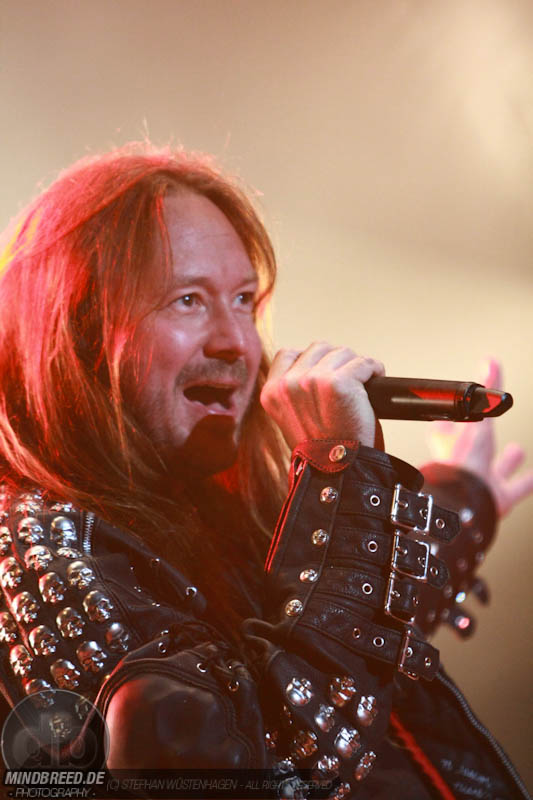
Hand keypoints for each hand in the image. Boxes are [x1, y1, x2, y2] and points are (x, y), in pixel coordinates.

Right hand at [260, 342, 384, 449]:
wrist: (338, 473)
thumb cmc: (322, 449)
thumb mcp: (292, 418)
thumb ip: (294, 391)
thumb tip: (314, 366)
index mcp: (272, 392)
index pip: (289, 353)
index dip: (312, 360)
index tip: (325, 374)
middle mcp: (289, 384)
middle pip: (319, 348)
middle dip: (336, 362)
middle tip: (347, 382)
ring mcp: (313, 381)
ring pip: (343, 352)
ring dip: (355, 365)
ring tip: (361, 385)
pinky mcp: (340, 383)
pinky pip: (364, 362)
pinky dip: (374, 369)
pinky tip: (375, 380)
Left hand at [426, 359, 532, 516]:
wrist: (468, 500)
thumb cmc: (463, 460)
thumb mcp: (478, 416)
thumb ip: (486, 392)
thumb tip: (490, 362)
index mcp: (450, 446)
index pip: (446, 430)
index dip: (452, 420)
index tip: (458, 411)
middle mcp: (464, 465)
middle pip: (474, 450)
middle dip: (484, 440)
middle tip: (489, 433)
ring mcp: (481, 482)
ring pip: (496, 470)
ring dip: (507, 461)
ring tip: (517, 450)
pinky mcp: (498, 498)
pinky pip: (516, 488)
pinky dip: (526, 481)